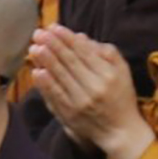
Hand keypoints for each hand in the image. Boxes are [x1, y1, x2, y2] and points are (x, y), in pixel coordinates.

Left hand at [22, 25, 152, 158]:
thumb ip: (107, 53)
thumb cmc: (121, 97)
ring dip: (45, 61)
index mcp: (108, 74)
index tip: (54, 27)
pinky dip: (45, 84)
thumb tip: (81, 38)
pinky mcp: (70, 114)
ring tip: (34, 48)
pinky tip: (37, 72)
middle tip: (38, 33)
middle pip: (70, 62)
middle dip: (53, 45)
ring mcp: (80, 102)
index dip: (67, 38)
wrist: (119, 131)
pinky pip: (55, 96)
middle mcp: (94, 87)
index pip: (84, 52)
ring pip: (60, 77)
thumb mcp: (123, 71)